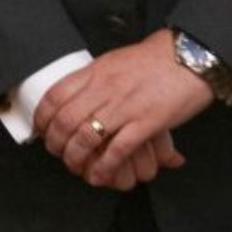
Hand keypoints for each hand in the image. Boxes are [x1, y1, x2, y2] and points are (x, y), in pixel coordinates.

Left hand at [33, 30, 211, 189]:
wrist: (190, 56)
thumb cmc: (155, 58)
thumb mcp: (115, 61)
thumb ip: (96, 78)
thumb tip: (77, 93)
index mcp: (96, 71)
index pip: (56, 95)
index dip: (43, 117)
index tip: (41, 130)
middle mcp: (105, 88)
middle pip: (66, 120)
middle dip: (56, 142)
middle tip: (57, 152)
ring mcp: (125, 106)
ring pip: (86, 137)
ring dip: (76, 158)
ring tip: (75, 166)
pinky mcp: (147, 122)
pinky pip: (118, 150)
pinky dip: (104, 167)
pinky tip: (100, 175)